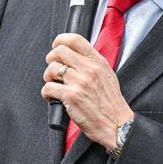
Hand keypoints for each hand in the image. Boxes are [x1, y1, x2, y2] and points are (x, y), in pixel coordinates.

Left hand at [40, 33, 132, 147]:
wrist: (116, 124)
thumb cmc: (110, 102)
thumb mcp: (107, 75)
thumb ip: (92, 63)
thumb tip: (73, 54)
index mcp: (98, 62)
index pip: (75, 39)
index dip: (60, 40)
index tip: (56, 47)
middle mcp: (89, 69)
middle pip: (59, 51)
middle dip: (51, 59)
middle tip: (54, 70)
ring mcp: (79, 82)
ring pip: (52, 69)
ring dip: (48, 77)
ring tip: (54, 84)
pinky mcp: (71, 97)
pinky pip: (48, 87)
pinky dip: (46, 93)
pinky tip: (52, 97)